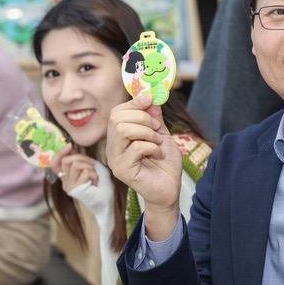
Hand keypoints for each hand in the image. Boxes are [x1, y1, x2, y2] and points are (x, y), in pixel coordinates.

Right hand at [52, 145, 97, 192]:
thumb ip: (77, 160)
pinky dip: (94, 174)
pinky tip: (95, 182)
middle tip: (93, 163)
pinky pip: (85, 173)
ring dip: (90, 167)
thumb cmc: (98, 183)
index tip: (70, 145)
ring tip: (94, 174)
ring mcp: (69, 187)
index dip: (60, 152)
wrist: (105, 201)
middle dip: (82, 157)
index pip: (54, 163)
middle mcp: (64, 182)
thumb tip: (70, 147)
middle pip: (66, 160)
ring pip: (76, 165)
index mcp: (65, 176)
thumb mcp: (87, 167)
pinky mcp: (76, 190)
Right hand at [106, 94, 182, 240]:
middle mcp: (112, 148)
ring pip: (123, 130)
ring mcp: (115, 160)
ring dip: (146, 132)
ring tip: (157, 142)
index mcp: (118, 137)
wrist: (170, 188)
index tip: (151, 102)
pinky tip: (158, 154)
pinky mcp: (122, 170)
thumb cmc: (164, 163)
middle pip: (117, 118)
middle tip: (157, 130)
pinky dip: (152, 147)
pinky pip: (135, 147)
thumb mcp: (161, 133)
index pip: (116, 112)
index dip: (134, 103)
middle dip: (143, 118)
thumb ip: (153, 117)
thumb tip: (149, 96)